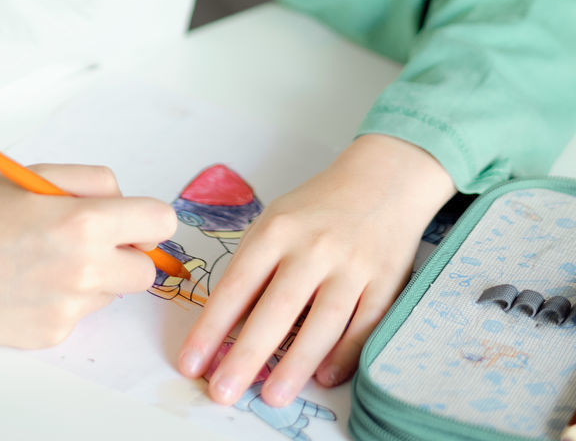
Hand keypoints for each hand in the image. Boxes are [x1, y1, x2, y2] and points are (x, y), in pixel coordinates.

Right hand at [0, 163, 176, 346]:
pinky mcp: (48, 335)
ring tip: (42, 258)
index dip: (146, 218)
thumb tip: (127, 204)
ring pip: (109, 292)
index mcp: (84, 221)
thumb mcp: (39, 174)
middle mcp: (83, 270)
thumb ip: (94, 184)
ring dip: (92, 276)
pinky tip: (24, 282)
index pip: (160, 224)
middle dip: (126, 253)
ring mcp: (66, 309)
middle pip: (145, 270)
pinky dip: (62, 300)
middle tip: (88, 238)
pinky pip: (77, 315)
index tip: (132, 219)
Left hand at [177, 135, 454, 406]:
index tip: (190, 362)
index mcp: (278, 229)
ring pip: (323, 321)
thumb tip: (226, 327)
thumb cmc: (317, 207)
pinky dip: (346, 353)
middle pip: (277, 308)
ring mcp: (352, 264)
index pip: (238, 284)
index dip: (212, 327)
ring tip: (272, 397)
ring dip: (296, 364)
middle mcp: (314, 247)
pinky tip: (325, 377)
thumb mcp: (276, 221)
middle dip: (247, 355)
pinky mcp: (385, 280)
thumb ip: (254, 267)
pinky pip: (365, 323)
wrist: (381, 178)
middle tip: (222, 392)